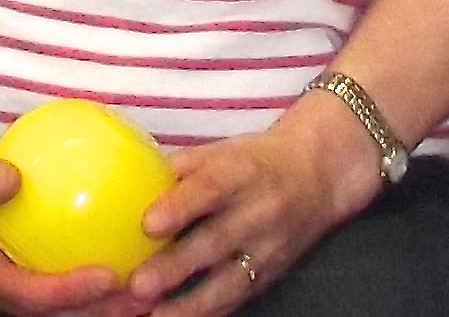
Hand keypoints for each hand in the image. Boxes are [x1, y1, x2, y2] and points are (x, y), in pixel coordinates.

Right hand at [0, 122, 142, 314]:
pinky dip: (81, 268)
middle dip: (101, 309)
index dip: (74, 293)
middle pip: (54, 309)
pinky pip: (50, 274)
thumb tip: (14, 178)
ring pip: (56, 299)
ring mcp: (1, 279)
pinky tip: (114, 240)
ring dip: (98, 298)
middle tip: (147, 294)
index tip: (113, 277)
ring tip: (145, 281)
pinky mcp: (7, 264)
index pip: (34, 294)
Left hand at [123, 120, 375, 310]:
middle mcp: (258, 212)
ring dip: (188, 304)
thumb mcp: (223, 149)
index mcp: (241, 172)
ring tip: (153, 315)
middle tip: (139, 285)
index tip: (149, 223)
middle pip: (215, 243)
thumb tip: (129, 178)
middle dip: (176, 267)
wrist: (320, 175)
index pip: (209, 190)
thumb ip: (180, 166)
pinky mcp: (272, 275)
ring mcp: (268, 249)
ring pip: (228, 282)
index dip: (180, 207)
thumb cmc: (256, 160)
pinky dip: (208, 312)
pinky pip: (238, 299)